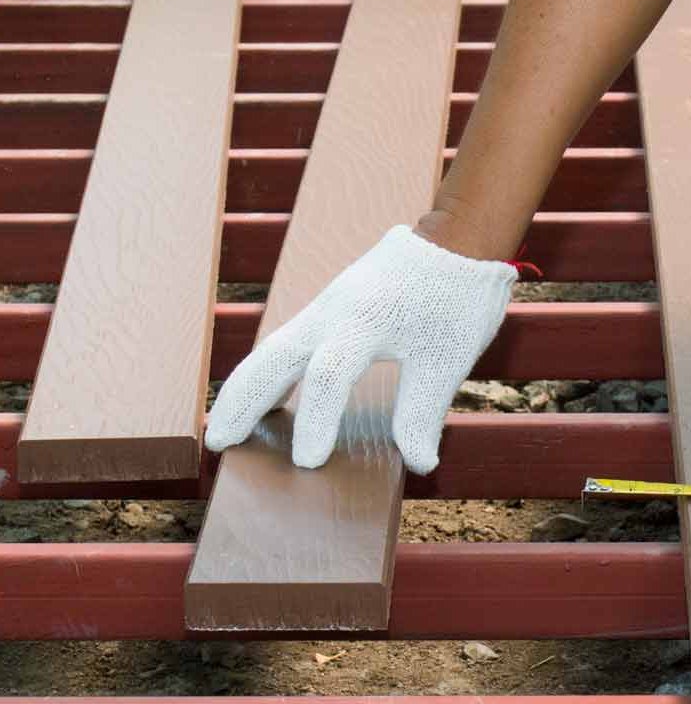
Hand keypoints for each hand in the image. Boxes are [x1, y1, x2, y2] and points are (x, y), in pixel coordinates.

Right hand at [205, 225, 515, 472]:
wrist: (458, 239)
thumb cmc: (458, 298)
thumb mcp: (449, 358)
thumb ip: (425, 411)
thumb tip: (421, 464)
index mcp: (366, 320)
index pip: (330, 375)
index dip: (316, 420)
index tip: (307, 464)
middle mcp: (335, 310)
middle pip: (274, 356)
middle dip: (244, 400)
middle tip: (218, 443)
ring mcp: (328, 306)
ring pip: (273, 347)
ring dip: (247, 386)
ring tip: (224, 427)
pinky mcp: (331, 308)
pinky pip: (289, 342)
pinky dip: (268, 371)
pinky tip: (266, 398)